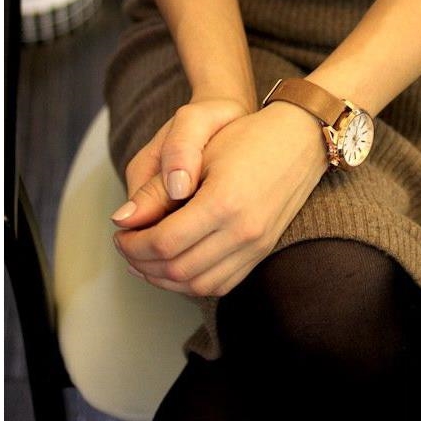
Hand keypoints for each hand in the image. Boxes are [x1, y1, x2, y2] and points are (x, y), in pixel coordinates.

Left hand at [113, 100, 328, 296]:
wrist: (300, 137)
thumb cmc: (248, 135)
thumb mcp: (200, 150)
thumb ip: (157, 189)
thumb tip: (121, 221)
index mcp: (224, 202)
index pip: (165, 242)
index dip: (133, 244)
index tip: (120, 233)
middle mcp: (243, 231)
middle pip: (178, 270)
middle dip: (143, 263)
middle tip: (127, 246)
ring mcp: (257, 245)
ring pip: (199, 285)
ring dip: (165, 279)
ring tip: (146, 259)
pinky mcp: (263, 250)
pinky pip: (222, 284)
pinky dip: (193, 283)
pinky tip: (177, 265)